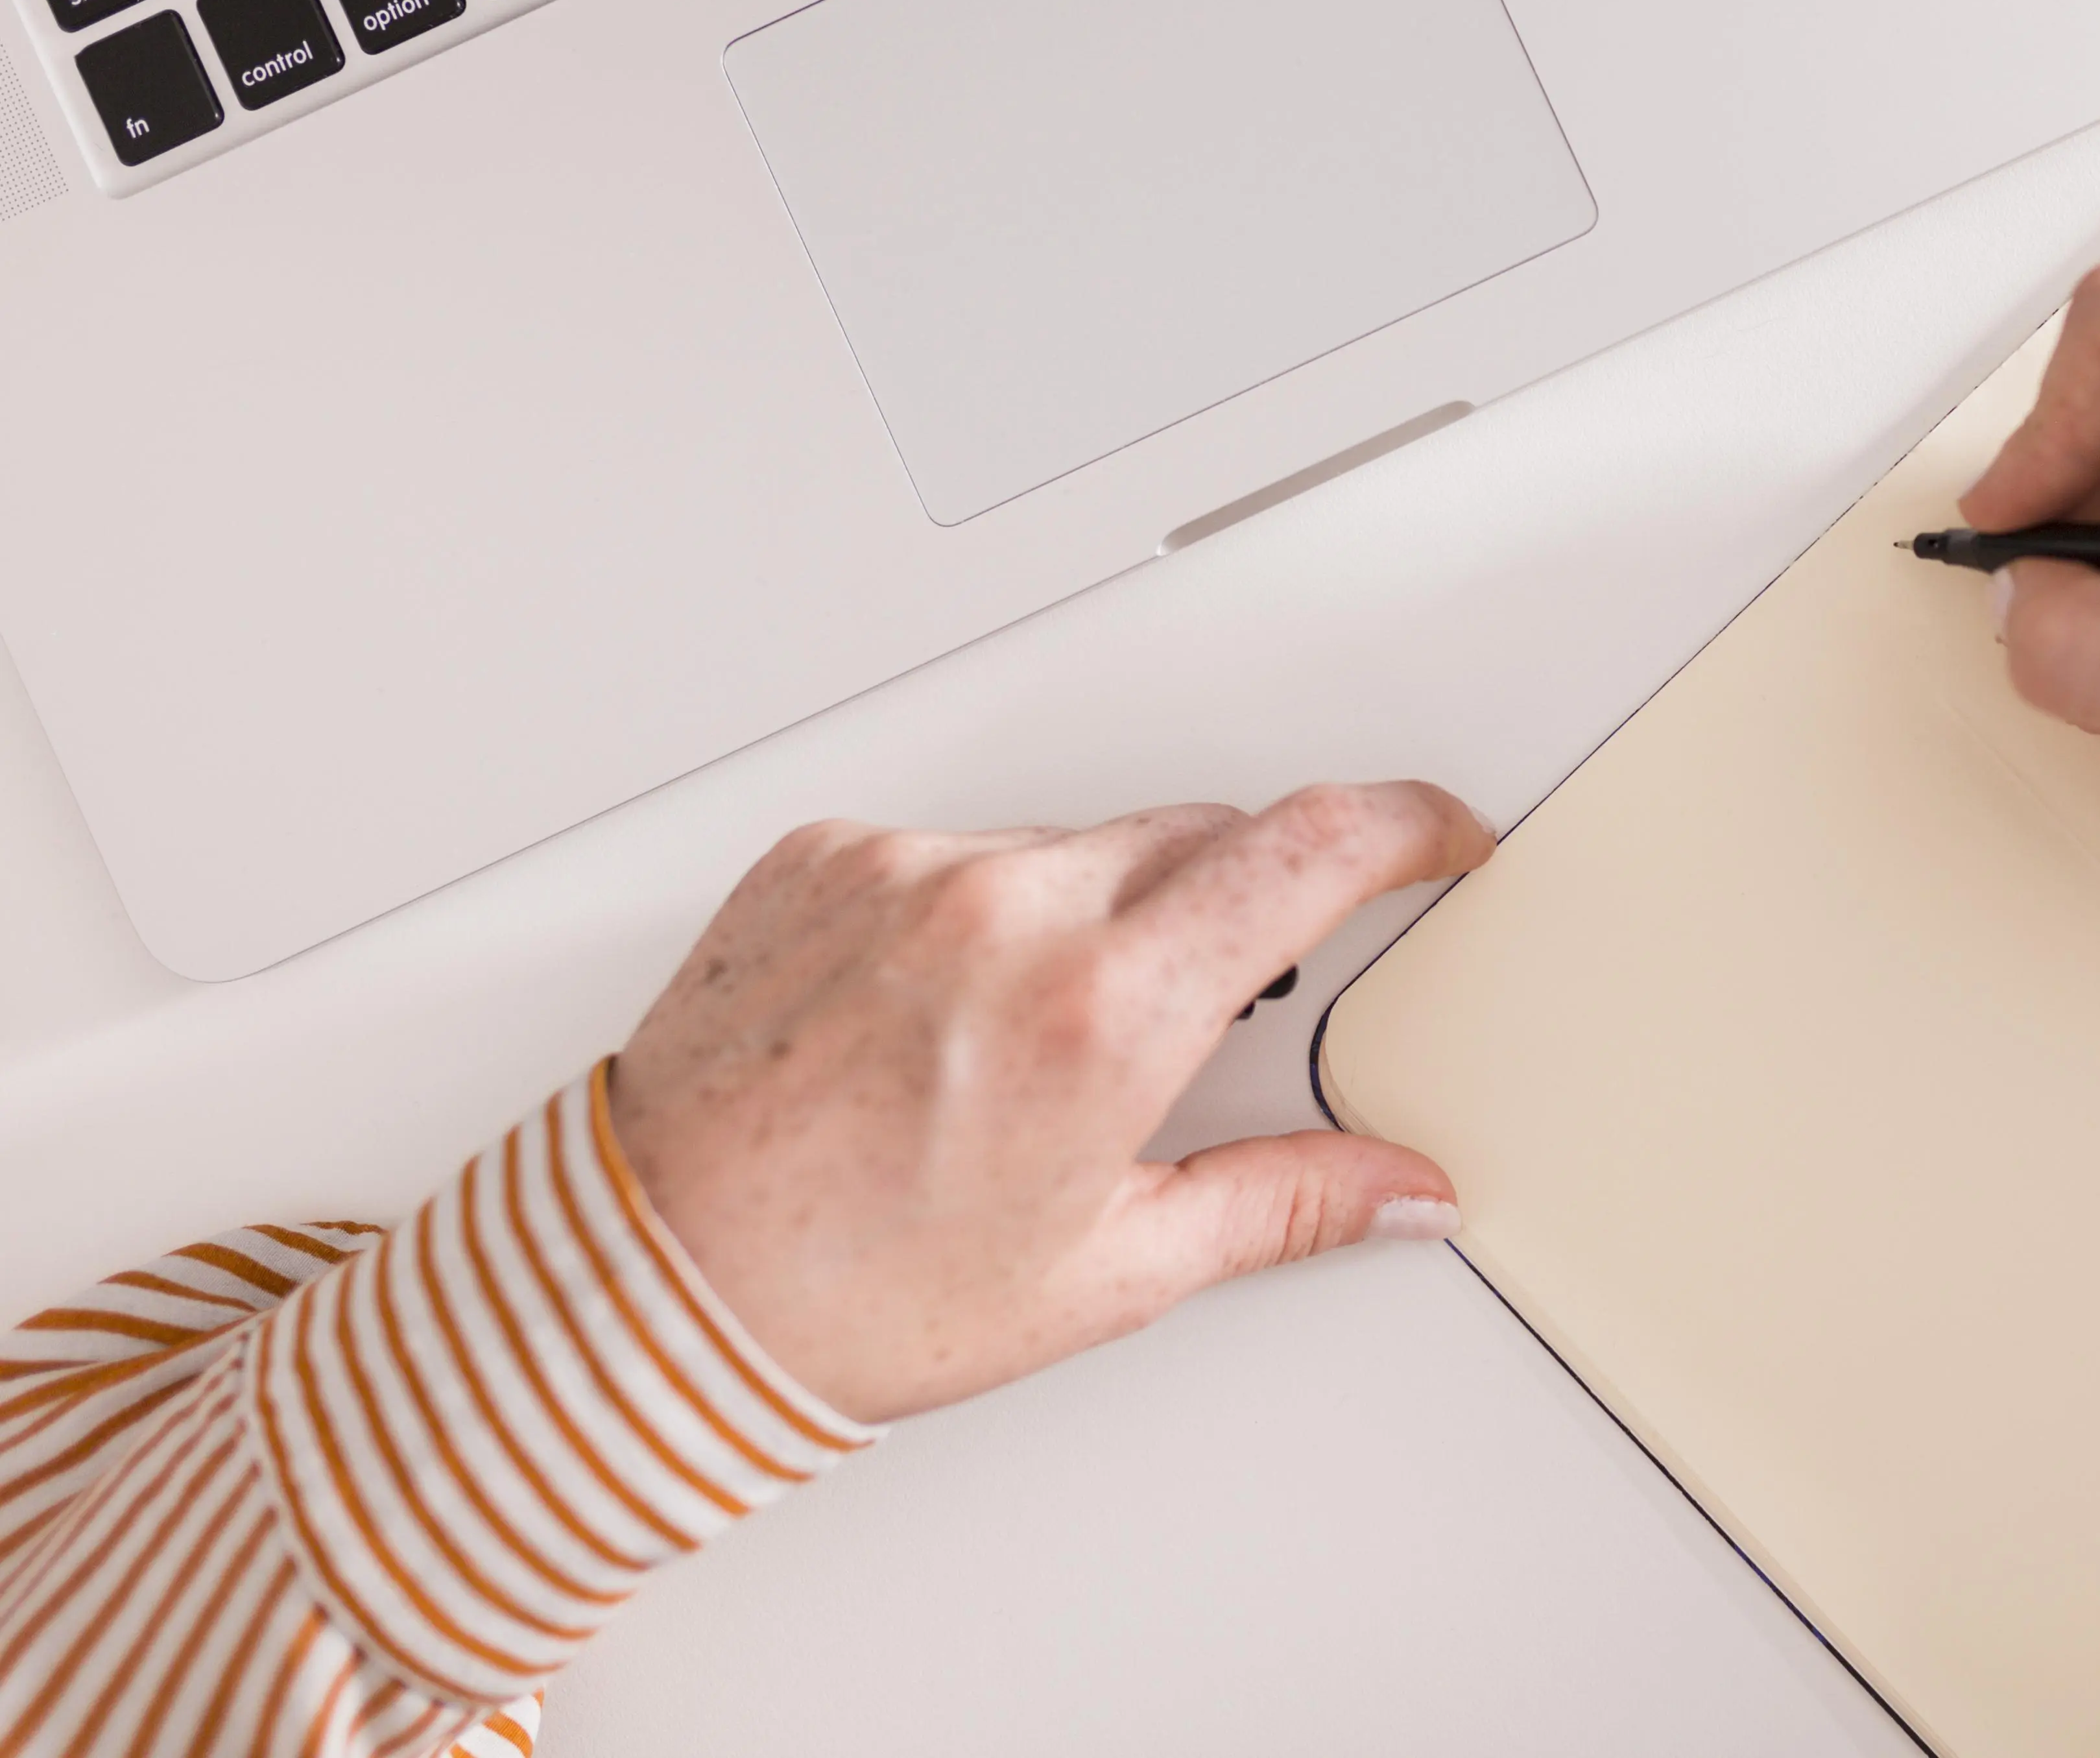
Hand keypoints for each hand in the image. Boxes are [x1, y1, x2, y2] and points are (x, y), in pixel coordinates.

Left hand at [608, 782, 1493, 1422]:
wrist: (643, 1292)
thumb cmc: (849, 1295)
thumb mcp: (1106, 1268)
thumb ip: (1283, 1202)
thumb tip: (1399, 1189)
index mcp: (1103, 1009)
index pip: (1312, 845)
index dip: (1407, 823)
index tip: (1438, 833)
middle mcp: (1009, 911)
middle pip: (1204, 834)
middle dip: (1240, 904)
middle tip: (1205, 1015)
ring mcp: (908, 872)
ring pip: (1078, 841)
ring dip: (1100, 911)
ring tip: (1033, 1044)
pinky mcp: (824, 856)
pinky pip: (957, 847)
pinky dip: (981, 907)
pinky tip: (942, 1013)